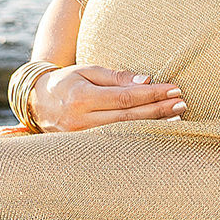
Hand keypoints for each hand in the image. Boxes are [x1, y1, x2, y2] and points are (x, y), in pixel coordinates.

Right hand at [29, 65, 184, 131]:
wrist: (37, 103)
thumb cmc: (66, 82)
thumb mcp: (87, 70)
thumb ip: (115, 77)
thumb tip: (145, 81)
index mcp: (82, 98)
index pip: (125, 98)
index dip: (152, 94)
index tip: (174, 89)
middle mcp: (81, 121)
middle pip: (129, 118)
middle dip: (158, 110)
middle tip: (182, 104)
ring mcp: (82, 139)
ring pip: (125, 134)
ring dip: (153, 126)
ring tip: (177, 118)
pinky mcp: (85, 148)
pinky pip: (117, 143)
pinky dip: (139, 137)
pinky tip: (156, 132)